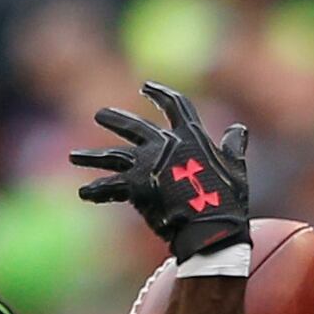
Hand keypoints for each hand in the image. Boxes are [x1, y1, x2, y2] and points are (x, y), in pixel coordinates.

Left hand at [70, 80, 252, 258]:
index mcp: (191, 136)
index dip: (160, 94)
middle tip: (100, 114)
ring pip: (112, 156)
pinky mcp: (133, 186)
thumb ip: (233, 146)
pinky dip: (96, 190)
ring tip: (75, 156)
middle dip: (115, 119)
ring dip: (92, 156)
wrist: (209, 227)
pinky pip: (108, 187)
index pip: (174, 105)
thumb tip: (238, 129)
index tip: (146, 86)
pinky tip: (83, 193)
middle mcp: (164, 144)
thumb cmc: (226, 200)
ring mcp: (146, 164)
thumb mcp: (236, 168)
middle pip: (134, 127)